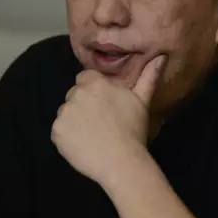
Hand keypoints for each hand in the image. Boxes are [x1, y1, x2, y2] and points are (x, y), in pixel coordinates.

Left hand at [51, 56, 166, 184]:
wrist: (121, 161)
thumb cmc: (133, 130)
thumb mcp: (143, 101)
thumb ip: (148, 76)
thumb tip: (161, 56)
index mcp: (94, 83)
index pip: (85, 78)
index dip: (94, 91)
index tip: (104, 105)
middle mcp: (75, 94)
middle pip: (74, 95)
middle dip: (83, 105)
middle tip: (100, 122)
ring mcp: (63, 113)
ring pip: (66, 113)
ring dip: (75, 120)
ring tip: (93, 135)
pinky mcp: (56, 132)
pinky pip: (59, 131)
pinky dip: (67, 137)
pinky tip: (83, 145)